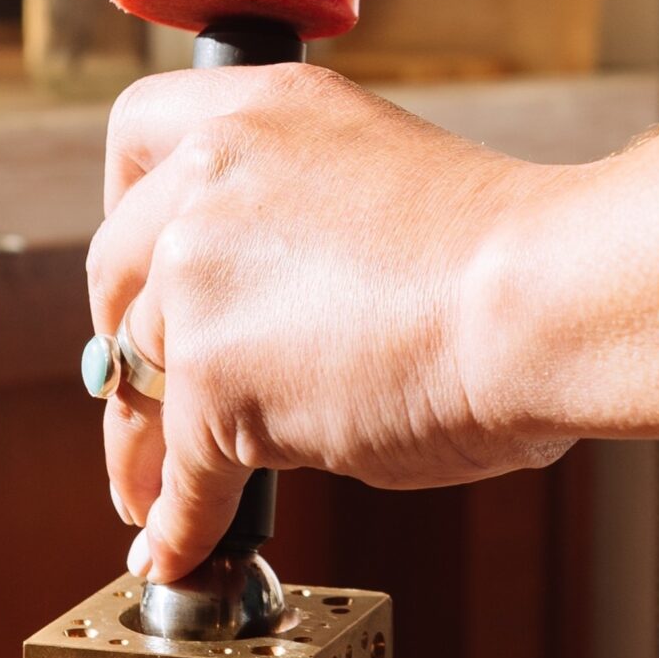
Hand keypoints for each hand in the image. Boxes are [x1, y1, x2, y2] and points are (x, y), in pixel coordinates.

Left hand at [87, 63, 572, 576]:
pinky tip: (181, 547)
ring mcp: (200, 278)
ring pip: (139, 380)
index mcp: (262, 110)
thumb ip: (296, 220)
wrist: (539, 299)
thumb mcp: (375, 178)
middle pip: (119, 275)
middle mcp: (211, 177)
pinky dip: (180, 520)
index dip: (128, 213)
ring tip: (156, 493)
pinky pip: (181, 471)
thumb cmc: (503, 254)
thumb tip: (266, 318)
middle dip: (126, 347)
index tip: (141, 263)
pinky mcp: (212, 379)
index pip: (137, 138)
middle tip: (142, 394)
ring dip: (146, 446)